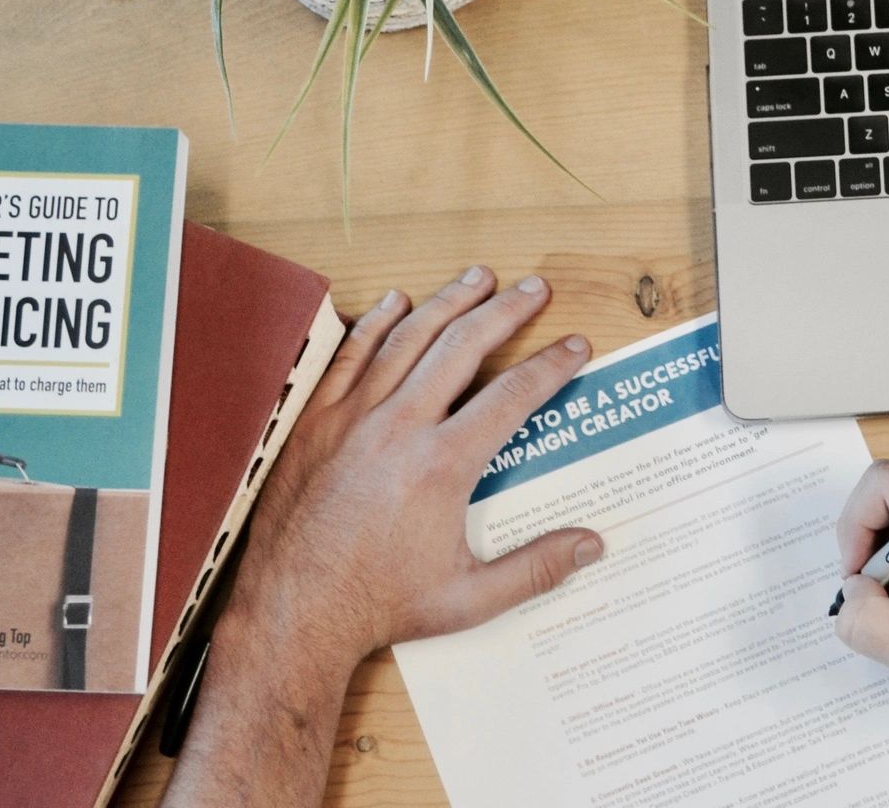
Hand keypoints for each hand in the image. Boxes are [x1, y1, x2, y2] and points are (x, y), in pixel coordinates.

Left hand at [229, 268, 604, 667]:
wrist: (294, 611)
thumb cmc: (379, 606)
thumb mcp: (470, 598)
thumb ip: (536, 567)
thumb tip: (593, 545)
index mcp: (442, 466)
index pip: (513, 396)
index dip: (552, 366)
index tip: (575, 346)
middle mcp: (399, 428)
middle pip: (463, 347)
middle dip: (506, 311)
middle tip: (534, 288)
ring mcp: (352, 419)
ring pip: (408, 339)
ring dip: (448, 302)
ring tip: (478, 277)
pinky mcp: (316, 423)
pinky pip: (351, 357)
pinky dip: (377, 324)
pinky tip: (397, 302)